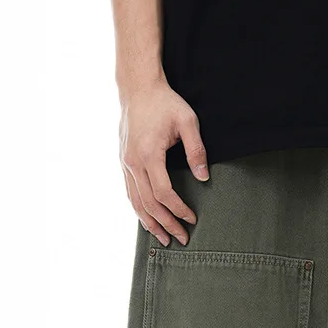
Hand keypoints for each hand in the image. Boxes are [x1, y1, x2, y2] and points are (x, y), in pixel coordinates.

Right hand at [119, 81, 209, 246]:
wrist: (138, 88)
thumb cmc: (165, 103)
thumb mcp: (188, 122)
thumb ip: (196, 150)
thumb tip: (204, 178)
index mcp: (149, 154)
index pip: (164, 193)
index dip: (178, 209)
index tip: (192, 219)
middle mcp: (133, 162)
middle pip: (149, 204)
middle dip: (166, 224)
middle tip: (181, 239)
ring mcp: (125, 163)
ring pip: (135, 202)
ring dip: (150, 223)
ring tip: (163, 239)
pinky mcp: (123, 162)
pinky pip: (130, 192)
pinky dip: (139, 210)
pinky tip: (148, 220)